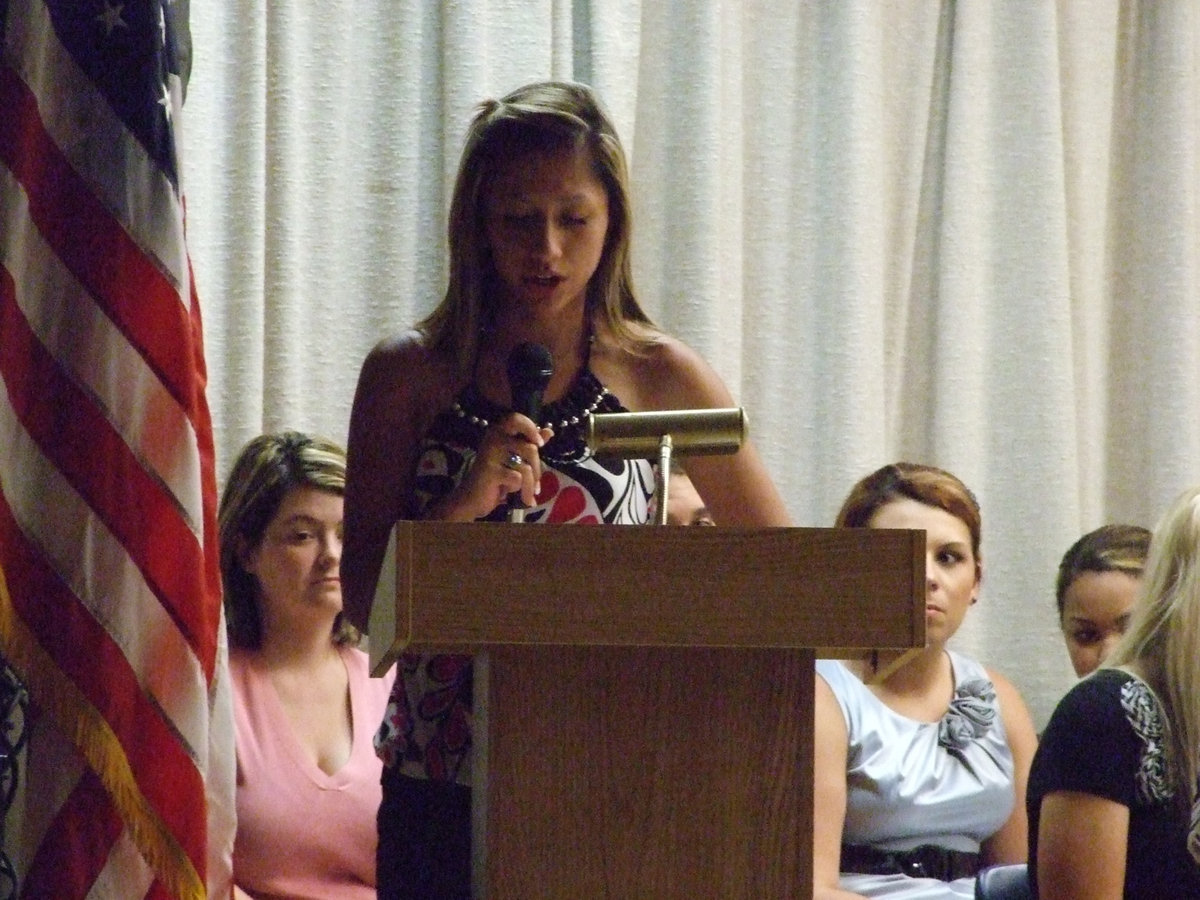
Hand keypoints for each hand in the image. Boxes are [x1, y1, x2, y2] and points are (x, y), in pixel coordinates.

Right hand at [431, 413, 552, 520]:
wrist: (472, 498)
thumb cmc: (495, 476)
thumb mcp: (515, 458)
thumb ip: (530, 444)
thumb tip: (549, 431)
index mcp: (498, 431)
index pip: (517, 418)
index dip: (531, 428)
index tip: (539, 444)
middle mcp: (493, 438)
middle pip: (530, 449)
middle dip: (537, 470)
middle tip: (537, 484)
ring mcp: (491, 454)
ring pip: (526, 467)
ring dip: (530, 485)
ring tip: (529, 495)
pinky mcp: (490, 471)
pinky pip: (517, 479)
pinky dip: (518, 489)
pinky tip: (508, 493)